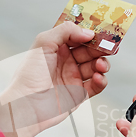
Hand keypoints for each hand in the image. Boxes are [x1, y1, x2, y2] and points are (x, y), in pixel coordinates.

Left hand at [0, 22, 110, 136]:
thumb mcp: (43, 43)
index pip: (78, 36)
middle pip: (90, 51)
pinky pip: (96, 85)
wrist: (27, 105)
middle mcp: (66, 62)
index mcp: (56, 48)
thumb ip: (65, 31)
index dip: (89, 33)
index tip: (101, 31)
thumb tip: (88, 33)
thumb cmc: (29, 75)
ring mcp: (73, 77)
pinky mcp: (80, 94)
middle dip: (99, 48)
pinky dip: (101, 80)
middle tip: (107, 47)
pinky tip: (98, 77)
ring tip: (100, 65)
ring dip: (102, 64)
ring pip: (96, 67)